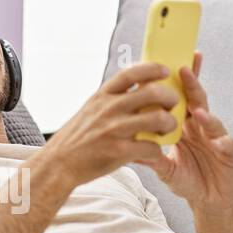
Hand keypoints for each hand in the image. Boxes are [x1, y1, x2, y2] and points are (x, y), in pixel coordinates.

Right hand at [33, 61, 177, 187]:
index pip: (132, 73)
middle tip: (173, 105)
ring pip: (158, 118)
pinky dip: (157, 150)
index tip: (165, 71)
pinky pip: (151, 147)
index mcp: (102, 96)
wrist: (59, 163)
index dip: (152, 68)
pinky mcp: (119, 151)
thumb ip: (111, 99)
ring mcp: (115, 129)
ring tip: (167, 129)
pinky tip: (154, 151)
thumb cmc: (77, 138)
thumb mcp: (90, 109)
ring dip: (169, 124)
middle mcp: (109, 109)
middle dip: (170, 97)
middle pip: (152, 92)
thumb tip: (134, 88)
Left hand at [134, 52, 232, 210]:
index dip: (176, 83)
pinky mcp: (232, 154)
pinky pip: (228, 146)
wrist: (209, 200)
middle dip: (193, 85)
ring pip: (213, 123)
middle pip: (198, 102)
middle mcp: (202, 128)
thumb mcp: (165, 168)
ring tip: (197, 112)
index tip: (166, 65)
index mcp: (185, 127)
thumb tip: (127, 147)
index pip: (180, 100)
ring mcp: (218, 139)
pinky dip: (224, 143)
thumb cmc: (188, 179)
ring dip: (206, 116)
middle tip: (184, 70)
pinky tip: (219, 143)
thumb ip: (150, 158)